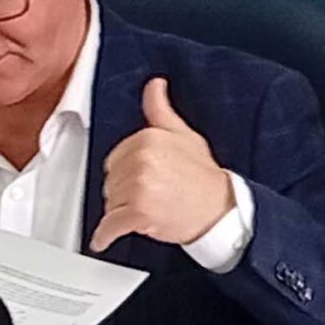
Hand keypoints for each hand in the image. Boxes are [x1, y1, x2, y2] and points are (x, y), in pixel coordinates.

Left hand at [92, 78, 231, 252]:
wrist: (221, 210)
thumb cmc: (204, 178)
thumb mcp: (185, 136)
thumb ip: (161, 111)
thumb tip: (154, 85)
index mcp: (149, 138)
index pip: (116, 158)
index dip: (127, 172)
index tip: (143, 180)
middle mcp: (142, 159)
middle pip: (110, 181)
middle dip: (124, 192)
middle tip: (150, 197)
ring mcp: (140, 186)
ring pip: (109, 203)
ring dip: (121, 212)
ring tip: (148, 211)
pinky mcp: (139, 212)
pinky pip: (109, 226)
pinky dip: (104, 236)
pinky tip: (103, 239)